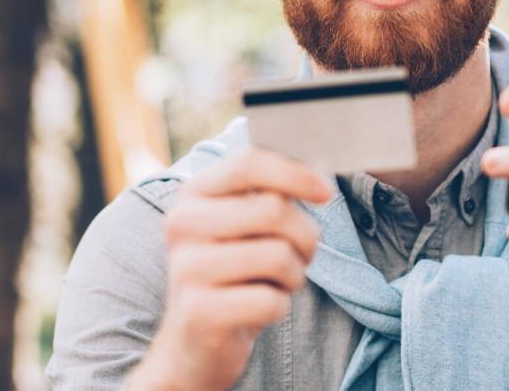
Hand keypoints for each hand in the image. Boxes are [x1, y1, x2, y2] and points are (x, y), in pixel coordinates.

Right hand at [129, 148, 333, 390]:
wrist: (193, 344)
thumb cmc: (233, 276)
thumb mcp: (241, 227)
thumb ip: (269, 195)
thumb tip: (318, 180)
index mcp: (193, 195)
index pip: (248, 164)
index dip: (294, 174)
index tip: (326, 192)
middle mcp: (182, 224)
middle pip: (273, 210)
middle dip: (304, 236)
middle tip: (299, 256)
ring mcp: (186, 268)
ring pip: (278, 255)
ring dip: (294, 275)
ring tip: (275, 284)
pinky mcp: (199, 311)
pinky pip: (271, 300)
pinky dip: (279, 306)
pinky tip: (259, 310)